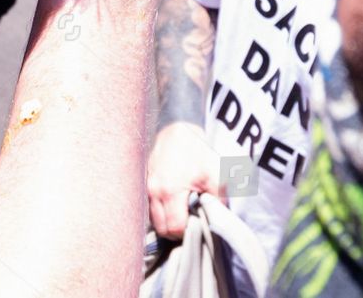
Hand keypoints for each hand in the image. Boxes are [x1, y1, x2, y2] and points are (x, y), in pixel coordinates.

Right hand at [147, 122, 223, 238]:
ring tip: (182, 211)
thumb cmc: (199, 151)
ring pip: (154, 219)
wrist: (179, 130)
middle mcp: (153, 191)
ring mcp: (146, 187)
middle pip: (162, 228)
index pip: (174, 228)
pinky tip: (173, 202)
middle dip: (176, 230)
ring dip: (167, 220)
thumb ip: (218, 199)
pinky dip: (161, 210)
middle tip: (190, 221)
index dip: (187, 231)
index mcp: (170, 191)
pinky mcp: (144, 183)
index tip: (196, 224)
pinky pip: (150, 206)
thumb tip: (217, 219)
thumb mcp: (216, 173)